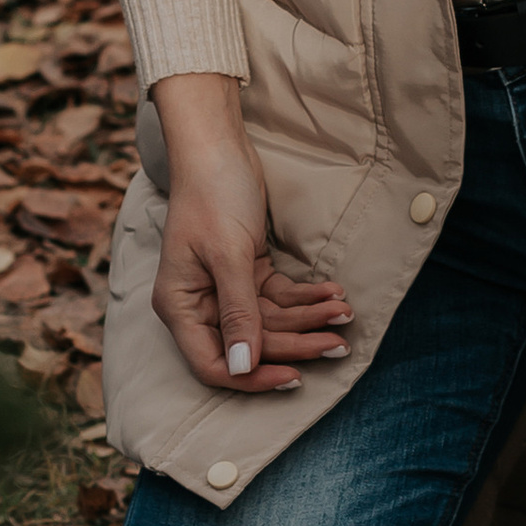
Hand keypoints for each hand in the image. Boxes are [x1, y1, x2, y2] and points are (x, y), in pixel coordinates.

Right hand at [150, 74, 352, 395]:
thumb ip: (238, 313)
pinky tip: (333, 293)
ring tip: (345, 311)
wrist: (218, 147)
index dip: (253, 378)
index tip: (294, 376)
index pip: (214, 365)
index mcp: (180, 307)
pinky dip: (306, 296)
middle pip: (251, 344)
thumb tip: (244, 367)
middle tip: (339, 343)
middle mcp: (199, 305)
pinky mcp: (247, 272)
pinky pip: (279, 297)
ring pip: (271, 321)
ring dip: (309, 317)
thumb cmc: (212, 195)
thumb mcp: (228, 256)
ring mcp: (224, 290)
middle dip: (296, 342)